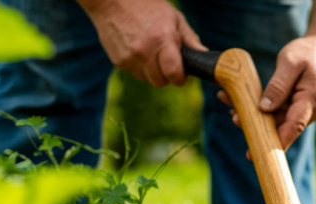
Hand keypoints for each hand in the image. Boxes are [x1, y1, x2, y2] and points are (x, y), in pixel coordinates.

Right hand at [78, 0, 205, 86]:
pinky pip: (134, 73)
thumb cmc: (147, 6)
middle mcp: (144, 52)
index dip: (180, 78)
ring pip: (147, 79)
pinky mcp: (118, 61)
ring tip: (151, 52)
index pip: (174, 74)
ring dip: (152, 72)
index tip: (182, 75)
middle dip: (166, 76)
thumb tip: (204, 55)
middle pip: (160, 82)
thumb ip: (190, 39)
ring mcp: (129, 58)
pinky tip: (138, 50)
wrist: (111, 1)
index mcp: (162, 40)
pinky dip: (139, 67)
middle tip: (167, 62)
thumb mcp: (173, 18)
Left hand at [218, 35, 315, 150]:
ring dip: (261, 116)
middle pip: (284, 126)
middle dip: (259, 126)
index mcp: (313, 98)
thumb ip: (278, 86)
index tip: (259, 153)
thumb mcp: (291, 62)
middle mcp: (314, 109)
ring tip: (234, 107)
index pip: (294, 126)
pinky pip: (286, 112)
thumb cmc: (311, 51)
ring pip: (283, 119)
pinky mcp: (306, 107)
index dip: (277, 142)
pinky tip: (250, 103)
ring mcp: (311, 110)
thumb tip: (263, 108)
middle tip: (234, 118)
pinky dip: (269, 110)